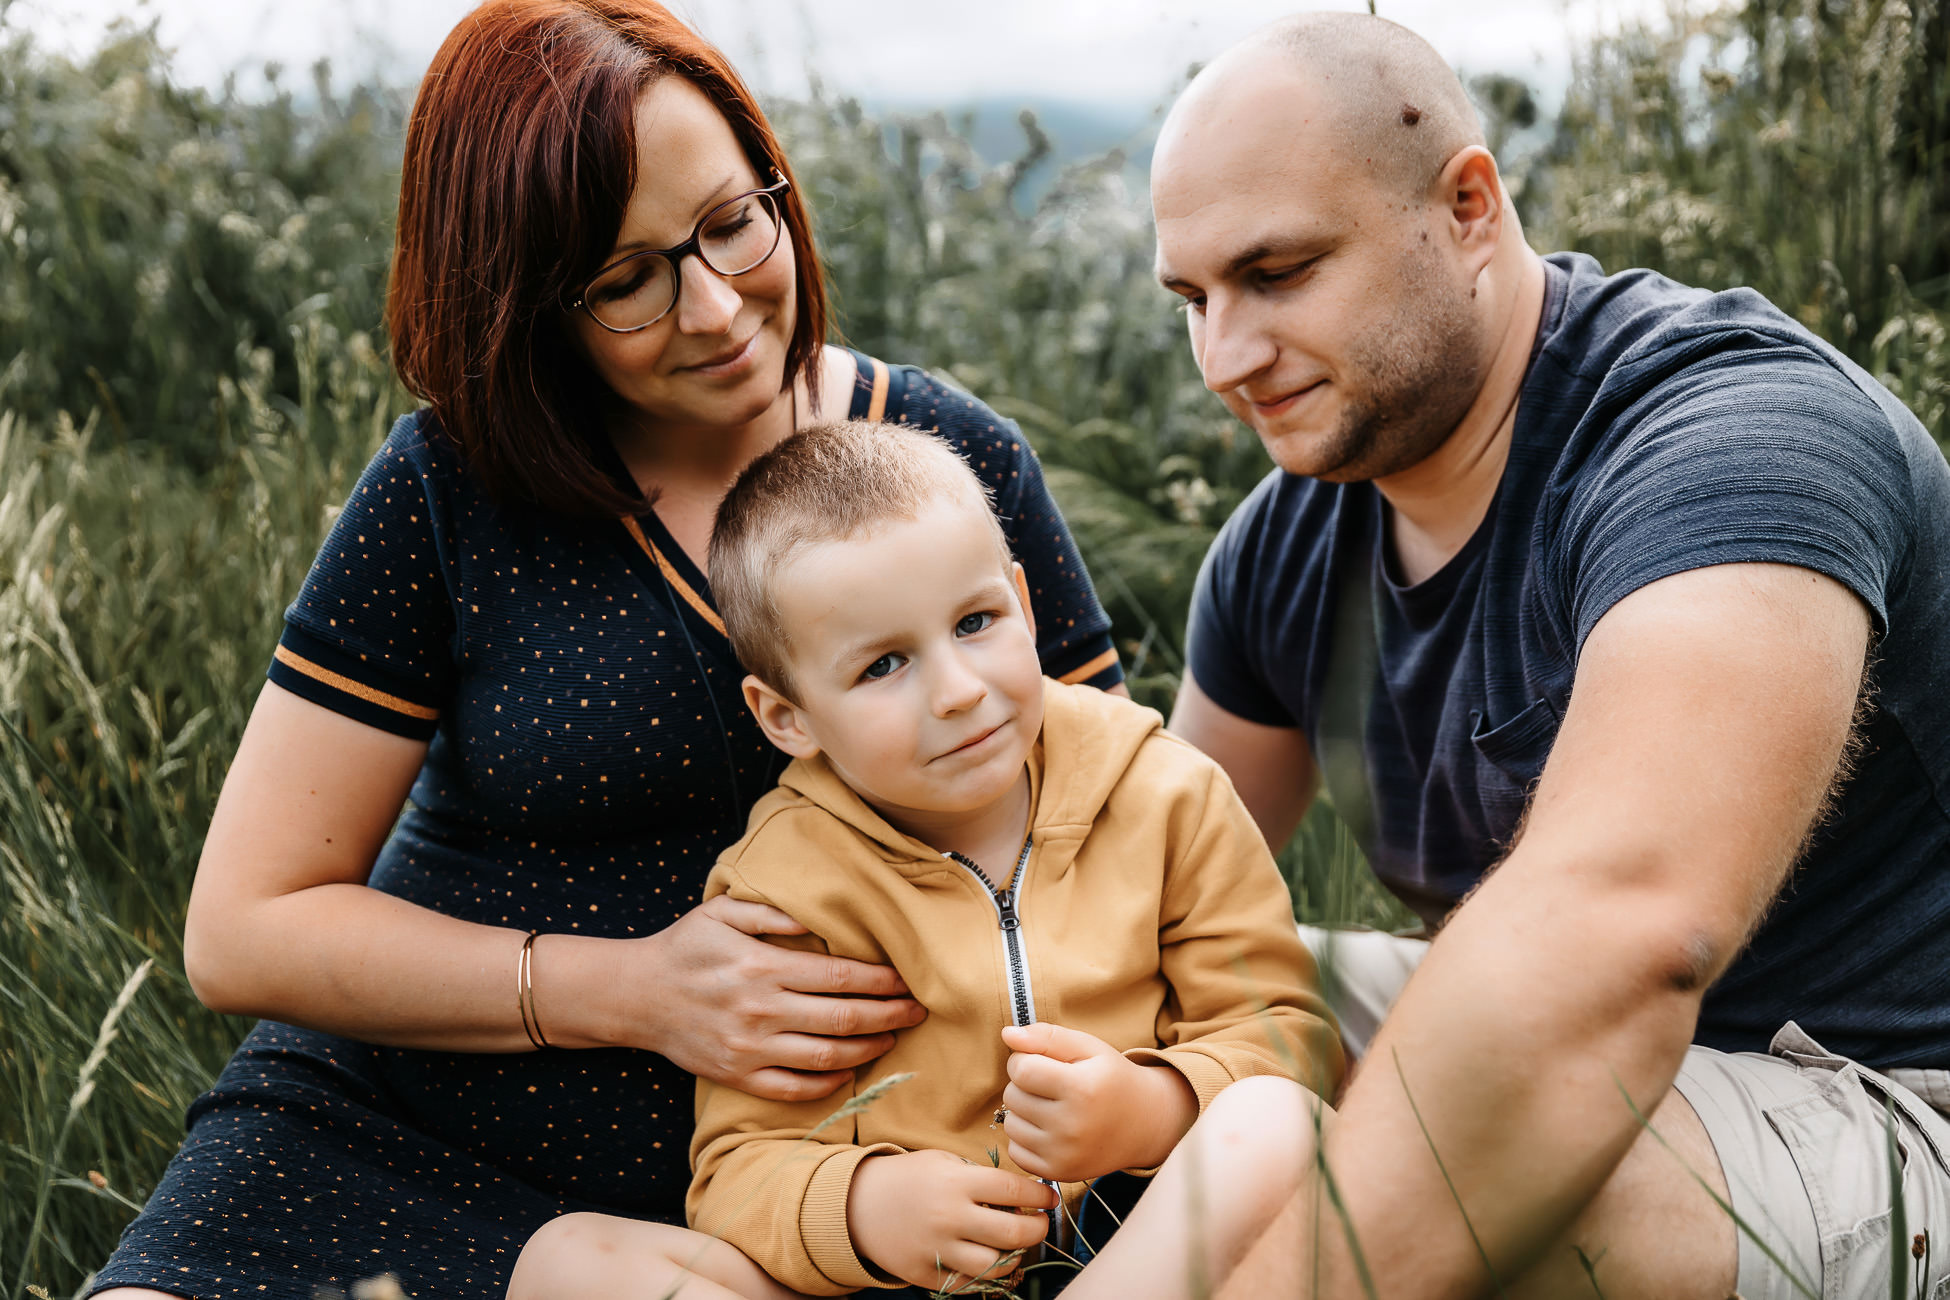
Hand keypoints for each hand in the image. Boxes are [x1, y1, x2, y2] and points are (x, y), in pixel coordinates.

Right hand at [633, 895, 925, 1100]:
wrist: (635, 996)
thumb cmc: (685, 947)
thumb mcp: (722, 912)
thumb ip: (771, 910)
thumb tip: (816, 918)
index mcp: (763, 966)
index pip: (841, 976)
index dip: (883, 981)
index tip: (908, 980)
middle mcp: (761, 1010)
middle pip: (844, 1018)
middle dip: (890, 1015)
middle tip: (919, 1011)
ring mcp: (750, 1049)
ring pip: (826, 1057)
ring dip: (868, 1049)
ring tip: (892, 1038)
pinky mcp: (738, 1076)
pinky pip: (794, 1089)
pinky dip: (827, 1084)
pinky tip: (847, 1071)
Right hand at [846, 1149, 1054, 1290]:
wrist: (859, 1205)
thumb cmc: (909, 1178)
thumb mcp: (943, 1163)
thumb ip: (980, 1178)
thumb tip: (1023, 1196)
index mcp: (955, 1183)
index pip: (1012, 1189)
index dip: (1039, 1196)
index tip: (1048, 1198)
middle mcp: (948, 1217)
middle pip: (1012, 1234)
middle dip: (1037, 1230)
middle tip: (1040, 1224)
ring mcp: (936, 1249)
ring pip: (994, 1265)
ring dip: (1013, 1256)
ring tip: (1013, 1245)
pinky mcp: (925, 1274)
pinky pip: (968, 1282)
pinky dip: (983, 1273)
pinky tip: (985, 1257)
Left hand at [1000, 1022, 1197, 1180]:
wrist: (1144, 1124)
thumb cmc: (1111, 1078)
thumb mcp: (1089, 1047)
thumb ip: (1047, 1036)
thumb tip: (1007, 1035)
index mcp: (1082, 1089)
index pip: (1020, 1069)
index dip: (1024, 1059)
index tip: (1041, 1062)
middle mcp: (1072, 1126)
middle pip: (1012, 1096)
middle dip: (1024, 1085)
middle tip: (1051, 1085)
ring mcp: (1064, 1155)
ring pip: (1011, 1124)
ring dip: (1023, 1111)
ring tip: (1051, 1106)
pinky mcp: (1057, 1173)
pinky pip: (1015, 1150)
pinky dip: (1026, 1138)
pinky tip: (1049, 1129)